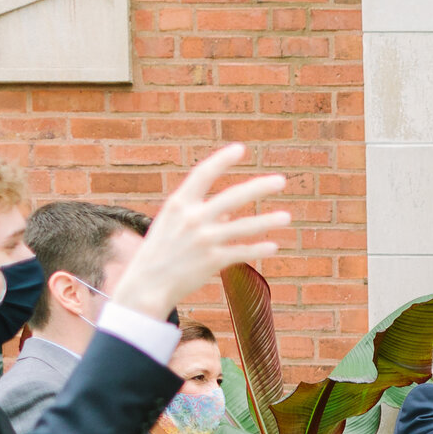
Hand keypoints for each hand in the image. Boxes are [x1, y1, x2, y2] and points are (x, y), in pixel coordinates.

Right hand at [110, 145, 289, 319]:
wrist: (146, 285)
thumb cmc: (161, 251)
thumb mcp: (173, 224)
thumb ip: (200, 214)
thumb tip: (231, 212)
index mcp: (178, 204)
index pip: (202, 174)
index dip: (221, 159)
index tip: (240, 148)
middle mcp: (192, 219)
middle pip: (232, 197)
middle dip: (259, 187)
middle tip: (281, 181)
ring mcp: (203, 240)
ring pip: (243, 227)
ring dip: (267, 221)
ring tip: (286, 217)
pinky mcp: (212, 261)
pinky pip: (242, 252)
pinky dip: (258, 249)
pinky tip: (273, 246)